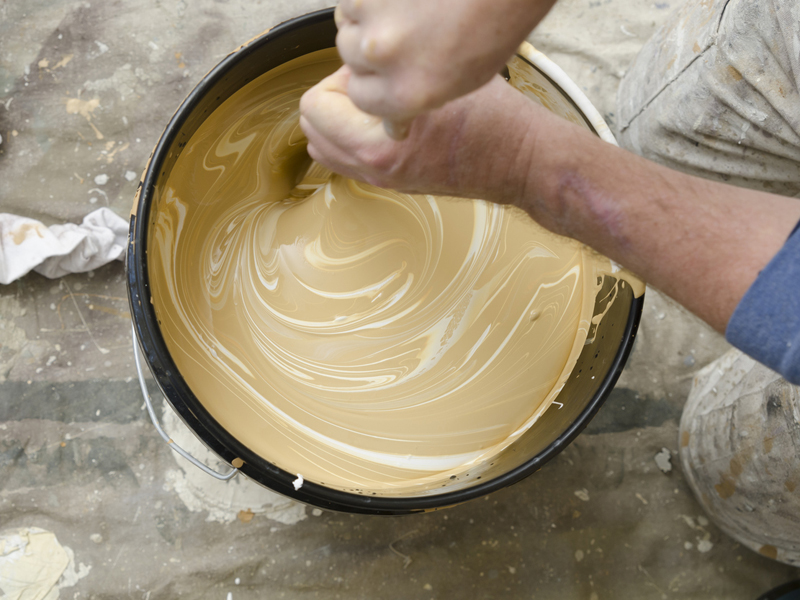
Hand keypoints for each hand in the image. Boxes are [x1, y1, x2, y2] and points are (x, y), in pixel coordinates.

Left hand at [299, 66, 541, 202]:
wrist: (520, 160)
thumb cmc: (494, 119)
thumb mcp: (438, 78)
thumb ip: (390, 70)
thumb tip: (362, 61)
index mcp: (379, 145)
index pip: (315, 105)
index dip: (340, 78)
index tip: (372, 74)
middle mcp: (374, 168)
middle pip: (312, 125)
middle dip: (333, 98)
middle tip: (370, 86)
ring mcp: (381, 179)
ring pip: (323, 146)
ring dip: (337, 119)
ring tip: (375, 105)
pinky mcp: (392, 183)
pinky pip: (344, 160)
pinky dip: (348, 137)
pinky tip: (382, 122)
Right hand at [334, 0, 552, 122]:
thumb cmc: (493, 22)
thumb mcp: (463, 82)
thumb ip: (417, 102)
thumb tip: (393, 124)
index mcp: (408, 91)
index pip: (361, 97)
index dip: (373, 83)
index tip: (385, 72)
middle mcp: (383, 56)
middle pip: (351, 58)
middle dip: (369, 49)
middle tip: (401, 33)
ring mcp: (369, 14)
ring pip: (346, 24)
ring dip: (365, 19)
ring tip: (403, 10)